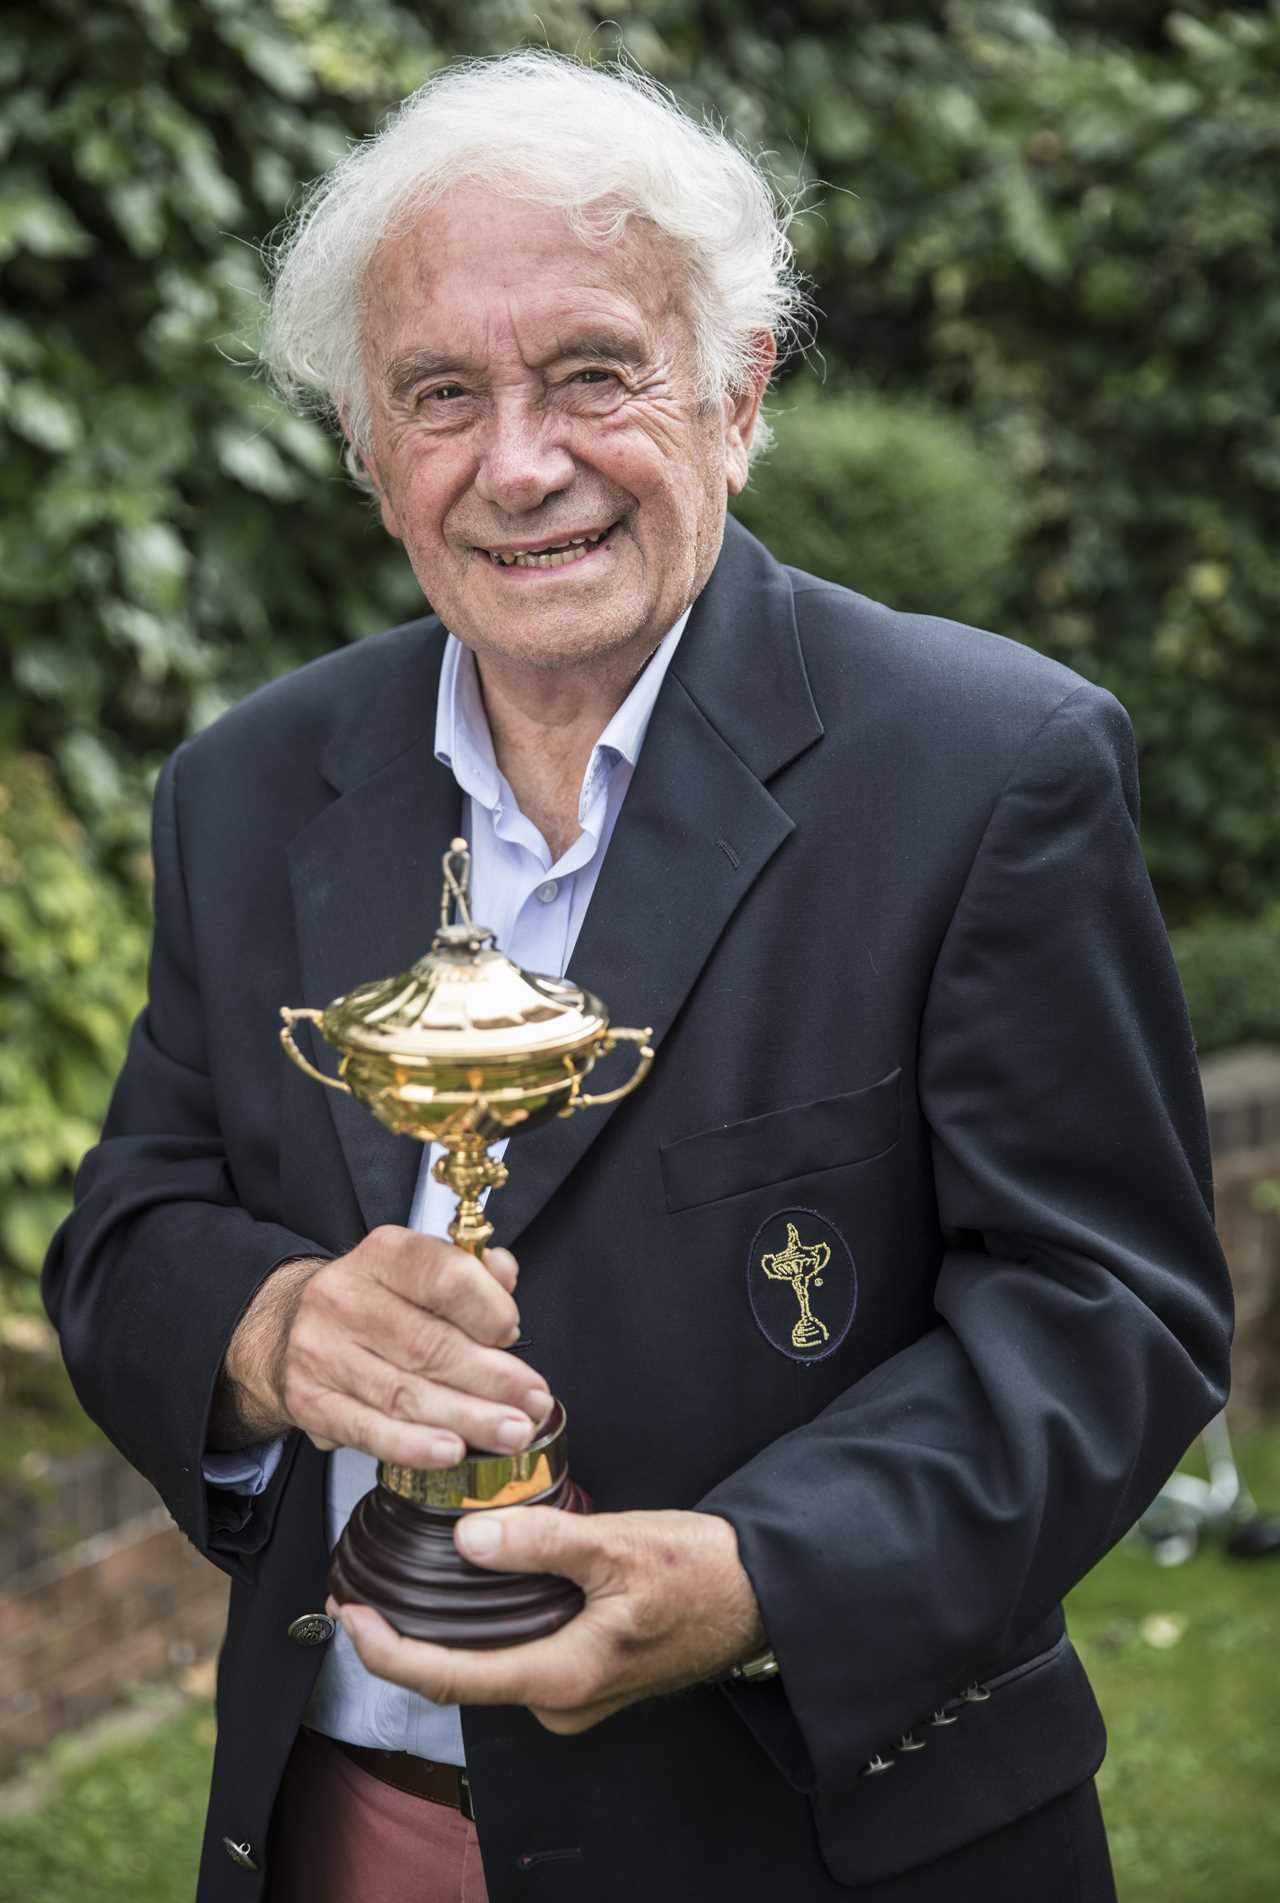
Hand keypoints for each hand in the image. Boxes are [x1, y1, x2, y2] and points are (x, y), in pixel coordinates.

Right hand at [214, 1227, 549, 1466]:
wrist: (288, 1331)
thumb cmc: (379, 1302)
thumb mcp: (420, 1270)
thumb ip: (470, 1270)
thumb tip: (506, 1273)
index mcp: (383, 1254)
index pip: (440, 1275)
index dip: (484, 1307)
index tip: (514, 1333)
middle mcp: (345, 1297)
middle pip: (428, 1344)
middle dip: (491, 1380)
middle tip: (534, 1405)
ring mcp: (322, 1352)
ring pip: (405, 1393)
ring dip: (467, 1418)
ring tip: (513, 1433)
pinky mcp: (310, 1402)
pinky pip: (368, 1429)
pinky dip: (413, 1446)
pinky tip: (452, 1453)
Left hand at [331, 1507, 766, 1733]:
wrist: (760, 1595)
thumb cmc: (700, 1572)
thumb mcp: (619, 1545)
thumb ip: (542, 1543)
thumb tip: (470, 1541)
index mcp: (563, 1675)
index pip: (451, 1678)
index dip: (389, 1655)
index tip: (349, 1621)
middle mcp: (561, 1699)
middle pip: (463, 1675)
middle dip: (407, 1641)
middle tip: (364, 1595)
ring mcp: (575, 1691)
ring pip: (491, 1664)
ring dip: (446, 1631)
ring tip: (406, 1586)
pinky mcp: (587, 1672)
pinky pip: (518, 1654)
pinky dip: (486, 1627)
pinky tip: (476, 1585)